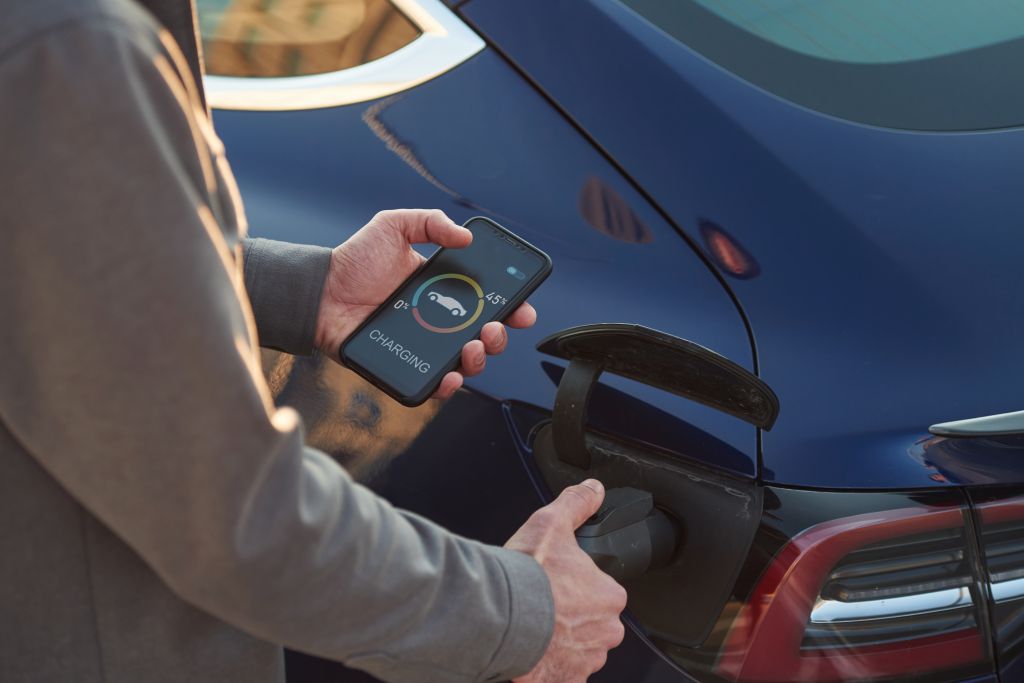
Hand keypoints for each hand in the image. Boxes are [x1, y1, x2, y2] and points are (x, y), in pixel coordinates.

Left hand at [315, 209, 536, 398]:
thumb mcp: (393, 227)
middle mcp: (438, 321)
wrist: (319, 292)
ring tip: (474, 347)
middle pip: (484, 336)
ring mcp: (423, 345)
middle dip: (500, 336)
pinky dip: (448, 385)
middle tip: (494, 327)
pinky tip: (452, 375)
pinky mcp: (404, 366)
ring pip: (465, 362)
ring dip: (480, 359)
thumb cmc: (353, 261)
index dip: (511, 307)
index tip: (522, 308)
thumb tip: (465, 237)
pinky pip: (432, 383)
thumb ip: (429, 223)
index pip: (486, 301)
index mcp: (443, 290)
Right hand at [506, 480, 627, 682]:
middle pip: (592, 623)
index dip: (577, 586)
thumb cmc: (527, 575)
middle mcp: (605, 633)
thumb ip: (576, 503)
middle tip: (544, 604)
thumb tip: (593, 489)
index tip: (556, 582)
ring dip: (559, 641)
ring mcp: (585, 661)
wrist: (499, 618)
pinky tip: (530, 651)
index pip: (601, 591)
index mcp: (609, 596)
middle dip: (571, 616)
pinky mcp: (563, 681)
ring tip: (533, 626)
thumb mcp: (552, 524)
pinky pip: (560, 673)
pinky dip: (546, 665)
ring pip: (577, 649)